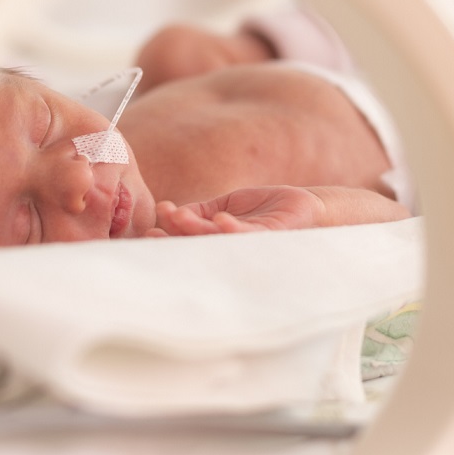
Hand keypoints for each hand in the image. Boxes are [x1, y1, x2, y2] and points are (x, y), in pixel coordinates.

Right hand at [148, 186, 326, 236]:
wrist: (306, 208)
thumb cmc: (266, 209)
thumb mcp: (227, 205)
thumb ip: (201, 210)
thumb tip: (170, 213)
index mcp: (218, 241)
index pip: (187, 241)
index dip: (167, 238)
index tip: (146, 233)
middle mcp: (231, 249)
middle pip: (197, 247)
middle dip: (175, 241)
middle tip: (154, 236)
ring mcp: (249, 247)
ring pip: (217, 242)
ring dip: (196, 232)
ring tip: (178, 219)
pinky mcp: (269, 239)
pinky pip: (248, 238)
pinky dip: (233, 230)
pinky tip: (220, 220)